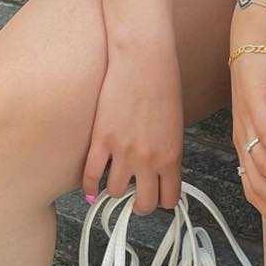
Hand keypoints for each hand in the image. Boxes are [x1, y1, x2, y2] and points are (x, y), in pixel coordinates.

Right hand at [82, 46, 183, 214]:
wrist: (144, 60)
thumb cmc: (163, 85)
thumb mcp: (175, 126)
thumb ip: (166, 151)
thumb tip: (157, 169)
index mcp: (172, 157)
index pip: (170, 198)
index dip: (162, 201)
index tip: (157, 197)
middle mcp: (149, 160)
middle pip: (144, 204)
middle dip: (140, 205)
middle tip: (136, 198)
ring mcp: (123, 152)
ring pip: (116, 192)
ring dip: (115, 190)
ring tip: (115, 182)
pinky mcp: (101, 140)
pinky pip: (91, 175)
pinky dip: (90, 185)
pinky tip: (91, 186)